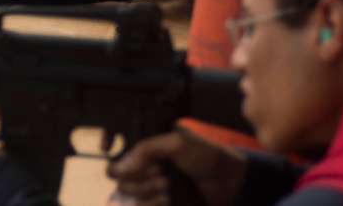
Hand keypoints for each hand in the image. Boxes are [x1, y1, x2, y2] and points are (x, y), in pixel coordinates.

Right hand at [107, 127, 246, 205]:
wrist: (231, 184)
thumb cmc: (206, 157)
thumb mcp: (177, 143)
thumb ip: (146, 149)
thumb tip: (119, 167)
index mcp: (147, 146)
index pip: (116, 150)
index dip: (111, 152)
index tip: (110, 151)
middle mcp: (144, 165)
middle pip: (118, 175)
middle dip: (137, 176)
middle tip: (160, 172)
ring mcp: (150, 186)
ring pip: (127, 192)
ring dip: (145, 190)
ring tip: (167, 186)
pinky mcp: (158, 203)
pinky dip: (151, 204)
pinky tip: (167, 199)